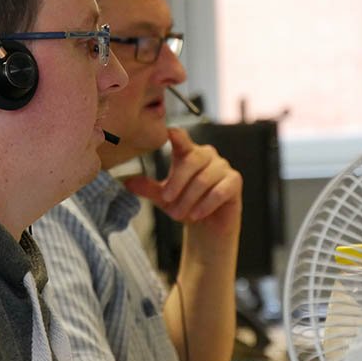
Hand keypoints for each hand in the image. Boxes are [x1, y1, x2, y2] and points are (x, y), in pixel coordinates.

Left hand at [123, 127, 241, 240]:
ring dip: (189, 198)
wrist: (207, 227)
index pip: (182, 138)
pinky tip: (196, 215)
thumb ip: (148, 188)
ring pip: (204, 179)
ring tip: (178, 214)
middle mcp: (206, 155)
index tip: (167, 133)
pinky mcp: (234, 181)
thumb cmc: (184, 206)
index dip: (176, 135)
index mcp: (187, 152)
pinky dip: (205, 204)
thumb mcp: (162, 198)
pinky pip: (220, 191)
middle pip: (192, 160)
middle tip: (166, 200)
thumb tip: (126, 182)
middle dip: (177, 182)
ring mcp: (223, 166)